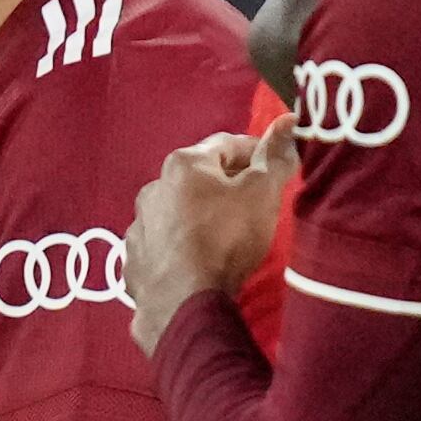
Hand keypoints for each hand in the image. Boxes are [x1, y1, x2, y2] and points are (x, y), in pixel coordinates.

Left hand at [126, 122, 293, 353]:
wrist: (184, 301)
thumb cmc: (227, 238)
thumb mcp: (262, 195)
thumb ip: (275, 158)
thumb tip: (287, 120)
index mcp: (184, 164)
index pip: (227, 144)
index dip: (256, 153)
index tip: (275, 170)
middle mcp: (153, 187)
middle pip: (198, 178)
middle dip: (225, 187)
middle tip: (253, 208)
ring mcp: (139, 225)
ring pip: (176, 211)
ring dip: (198, 217)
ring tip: (223, 240)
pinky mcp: (134, 260)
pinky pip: (162, 245)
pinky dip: (179, 247)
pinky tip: (196, 264)